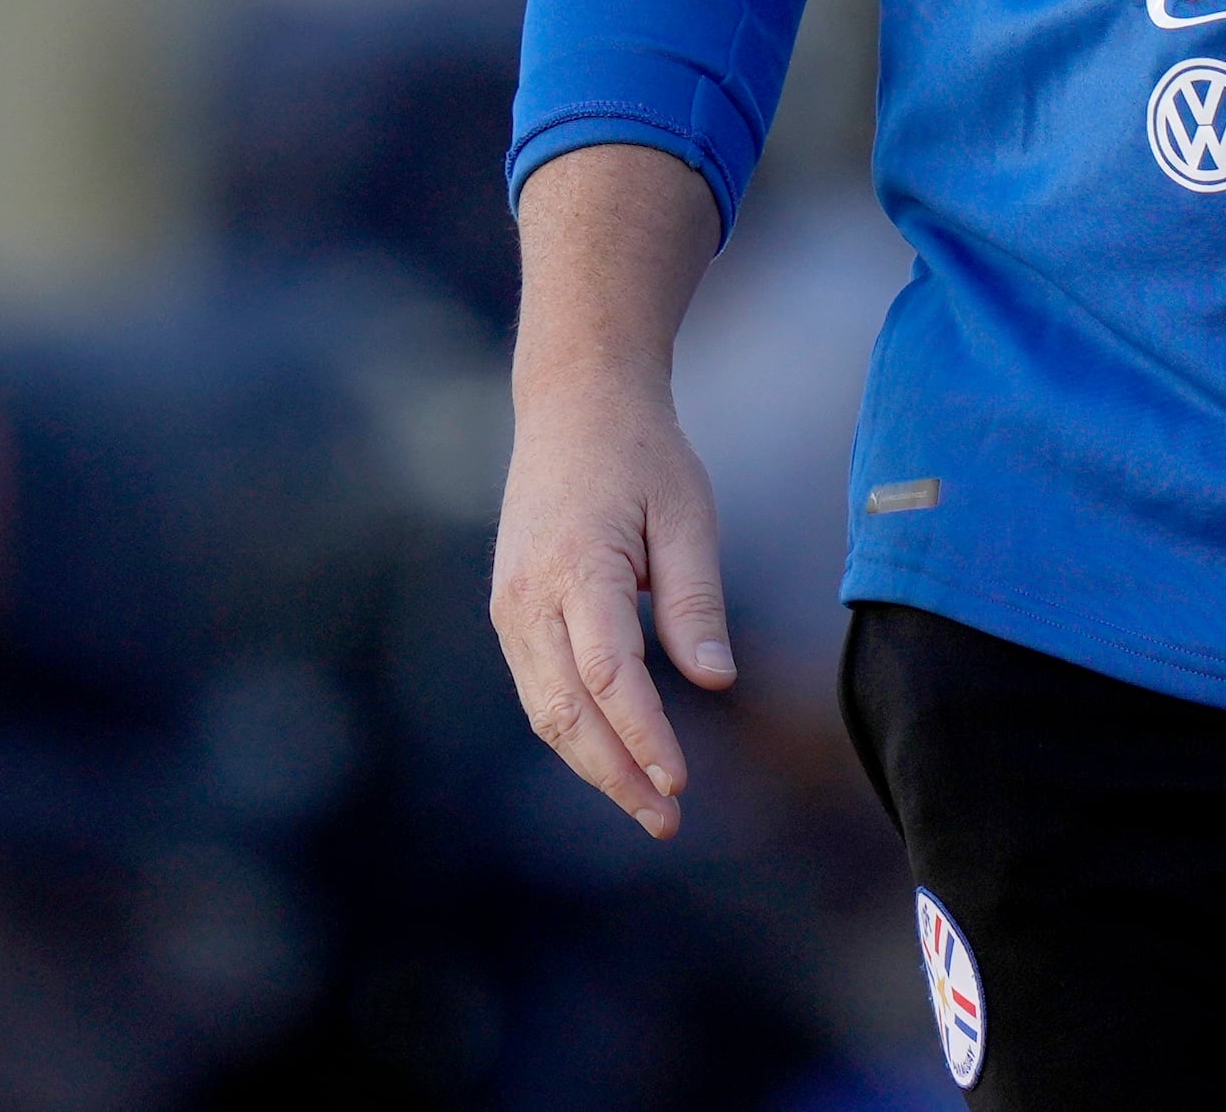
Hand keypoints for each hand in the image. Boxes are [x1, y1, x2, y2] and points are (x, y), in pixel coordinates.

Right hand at [490, 365, 736, 837]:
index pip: (607, 674)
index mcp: (574, 565)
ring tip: (651, 806)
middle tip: (668, 821)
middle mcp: (527, 596)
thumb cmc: (641, 454)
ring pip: (546, 710)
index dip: (641, 736)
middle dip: (616, 775)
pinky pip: (540, 689)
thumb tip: (715, 680)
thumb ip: (695, 597)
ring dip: (594, 764)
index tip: (678, 784)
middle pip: (565, 710)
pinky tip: (619, 758)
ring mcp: (510, 608)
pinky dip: (576, 733)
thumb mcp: (686, 512)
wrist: (572, 405)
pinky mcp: (511, 614)